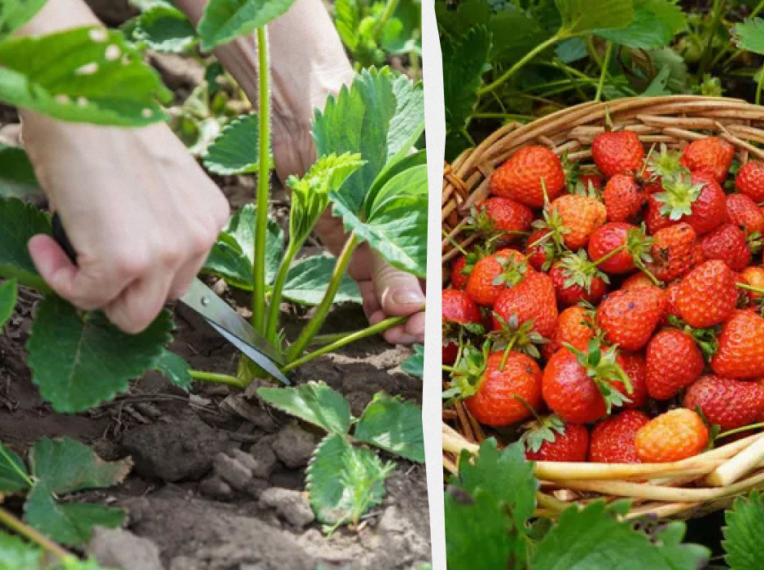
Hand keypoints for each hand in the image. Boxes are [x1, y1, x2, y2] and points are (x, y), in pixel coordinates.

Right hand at [21, 115, 229, 333]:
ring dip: (94, 291)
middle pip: (163, 300)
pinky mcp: (128, 260)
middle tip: (86, 256)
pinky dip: (59, 279)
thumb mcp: (152, 180)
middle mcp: (199, 236)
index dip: (141, 272)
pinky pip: (88, 298)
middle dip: (123, 288)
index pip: (181, 275)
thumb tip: (130, 263)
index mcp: (210, 216)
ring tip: (65, 247)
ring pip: (133, 314)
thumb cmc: (105, 125)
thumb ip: (156, 221)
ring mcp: (168, 250)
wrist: (79, 97)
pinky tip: (44, 244)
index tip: (107, 252)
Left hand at [175, 0, 425, 343]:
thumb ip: (390, 263)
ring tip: (385, 337)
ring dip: (390, 314)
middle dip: (411, 316)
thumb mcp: (373, 210)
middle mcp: (406, 228)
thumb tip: (410, 309)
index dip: (435, 305)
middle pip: (419, 284)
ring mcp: (379, 236)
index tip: (421, 331)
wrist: (306, 115)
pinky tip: (372, 321)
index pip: (439, 269)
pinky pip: (365, 280)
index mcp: (426, 215)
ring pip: (392, 288)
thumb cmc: (352, 147)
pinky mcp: (351, 240)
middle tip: (398, 340)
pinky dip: (369, 301)